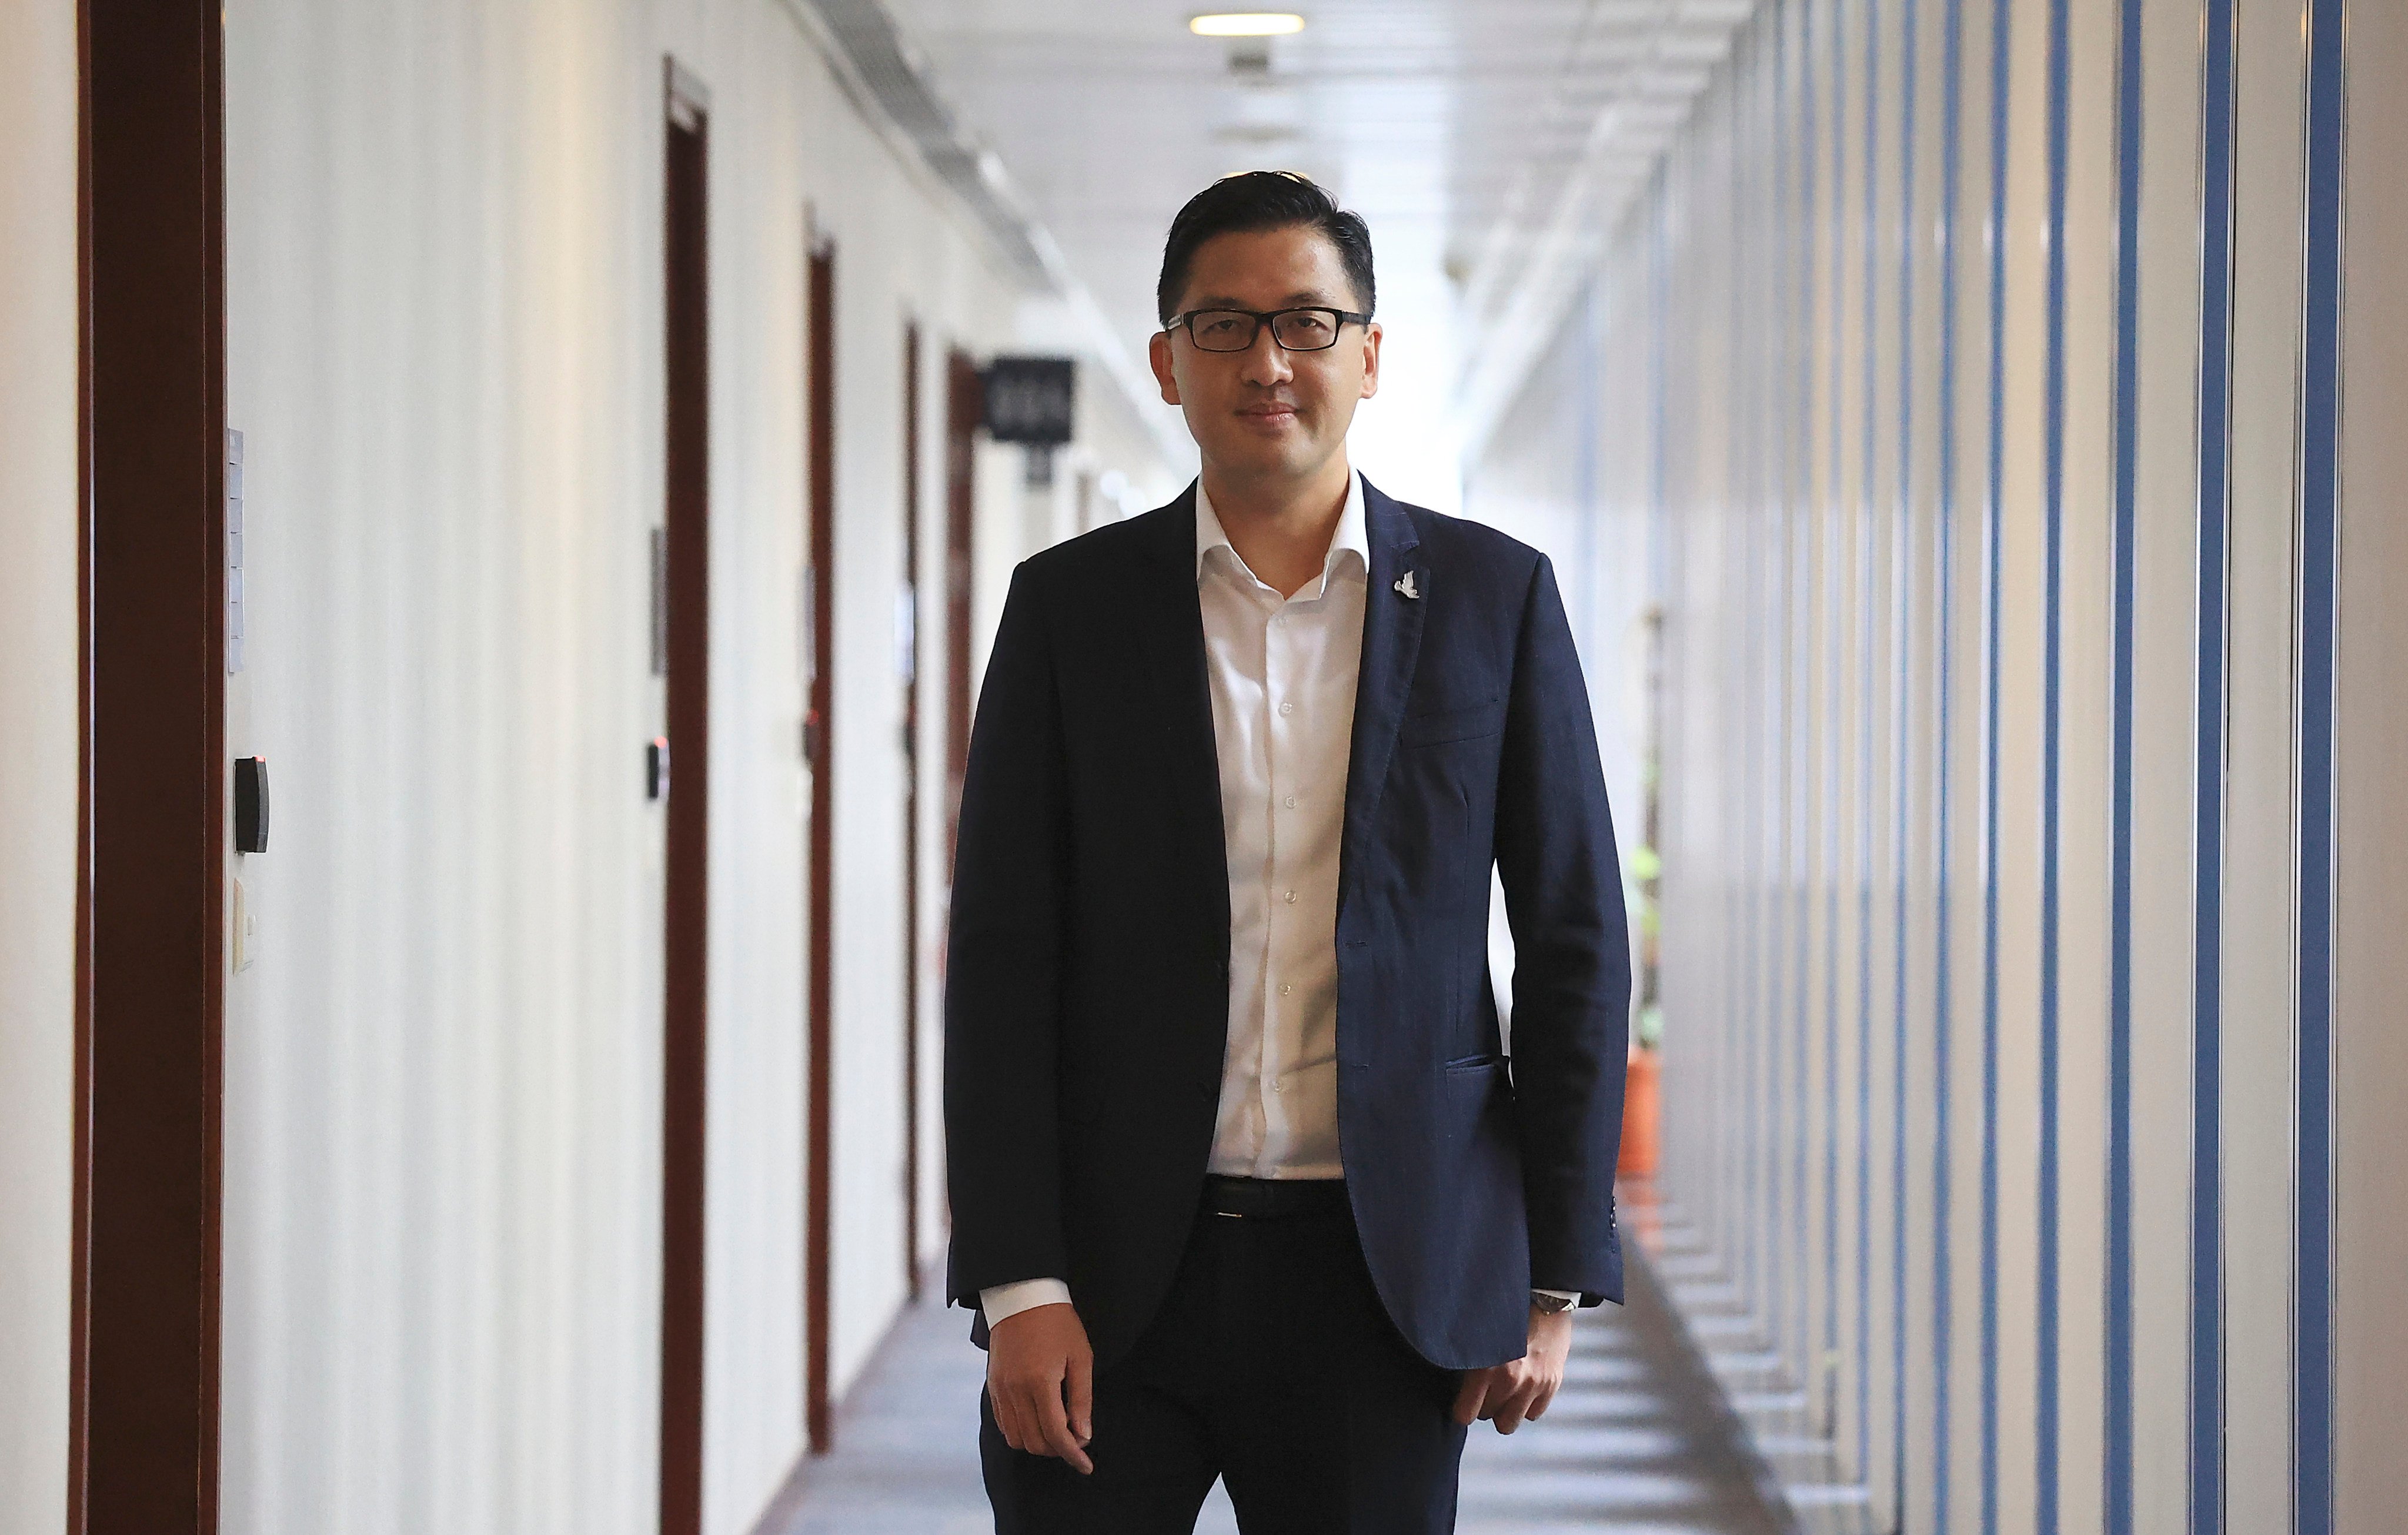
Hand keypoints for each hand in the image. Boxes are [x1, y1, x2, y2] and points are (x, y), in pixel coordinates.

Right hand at [986, 1302, 1094, 1472]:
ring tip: (1058, 1431)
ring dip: (1039, 1444)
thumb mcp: (1080, 1357)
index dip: (1072, 1454)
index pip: (1056, 1434)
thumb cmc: (1058, 1324)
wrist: (1022, 1296)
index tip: (1086, 1465)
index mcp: (1040, 1382)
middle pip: (1035, 1442)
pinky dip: (1021, 1433)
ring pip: (1017, 1439)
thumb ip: (1081, 1400)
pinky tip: (1038, 1422)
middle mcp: (1015, 1390)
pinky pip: (1004, 1425)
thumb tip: (1083, 1436)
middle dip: (1058, 1450)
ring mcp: (1000, 1389)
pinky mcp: (992, 1386)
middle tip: (1076, 1440)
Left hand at [1452, 1304, 1573, 1434]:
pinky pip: (1533, 1414)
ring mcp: (1533, 1385)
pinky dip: (1527, 1405)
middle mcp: (1510, 1380)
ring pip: (1509, 1423)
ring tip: (1504, 1391)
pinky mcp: (1552, 1384)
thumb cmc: (1505, 1314)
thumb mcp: (1478, 1335)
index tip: (1463, 1401)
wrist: (1545, 1298)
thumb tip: (1456, 1387)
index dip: (1462, 1409)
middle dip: (1483, 1405)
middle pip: (1487, 1417)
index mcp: (1485, 1368)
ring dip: (1504, 1410)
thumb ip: (1468, 1362)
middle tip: (1486, 1387)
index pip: (1465, 1414)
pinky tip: (1523, 1386)